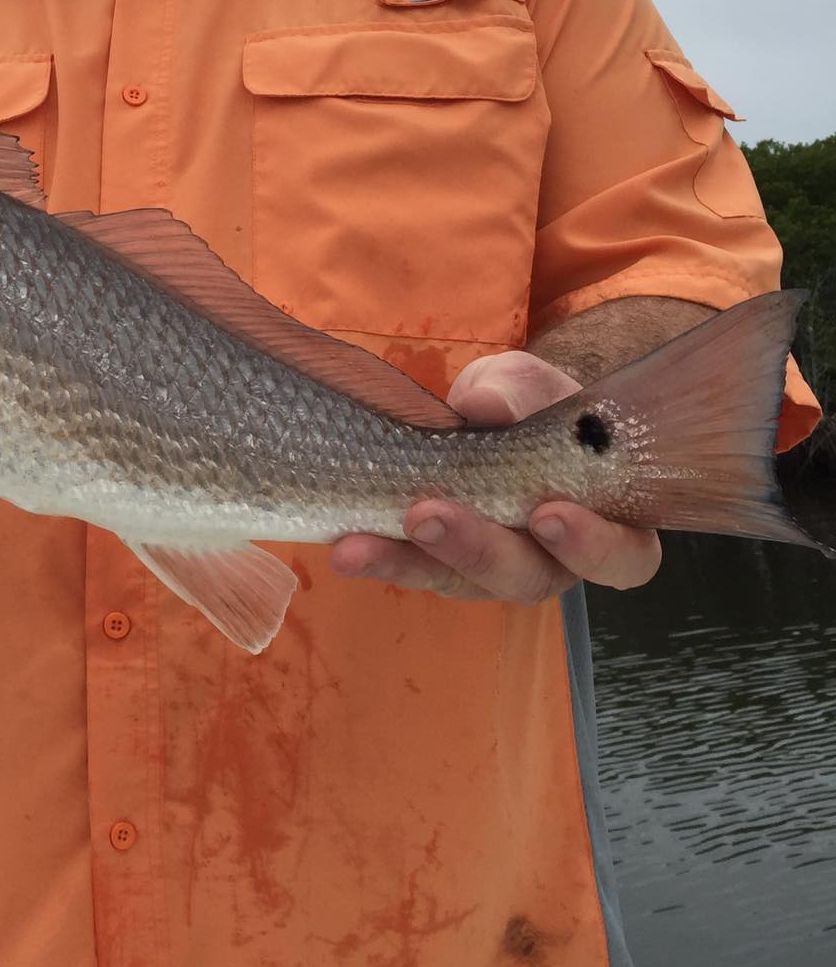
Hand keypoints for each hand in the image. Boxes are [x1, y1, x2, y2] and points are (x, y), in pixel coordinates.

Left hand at [330, 350, 662, 602]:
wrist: (482, 413)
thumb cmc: (528, 403)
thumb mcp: (527, 383)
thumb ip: (518, 390)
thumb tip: (486, 404)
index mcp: (609, 521)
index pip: (622, 556)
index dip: (592, 545)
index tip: (547, 513)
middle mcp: (556, 561)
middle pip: (530, 578)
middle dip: (478, 549)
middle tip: (430, 515)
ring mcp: (494, 569)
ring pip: (463, 583)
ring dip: (410, 562)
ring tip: (361, 542)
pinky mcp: (441, 567)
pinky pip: (413, 571)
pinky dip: (379, 558)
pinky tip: (345, 548)